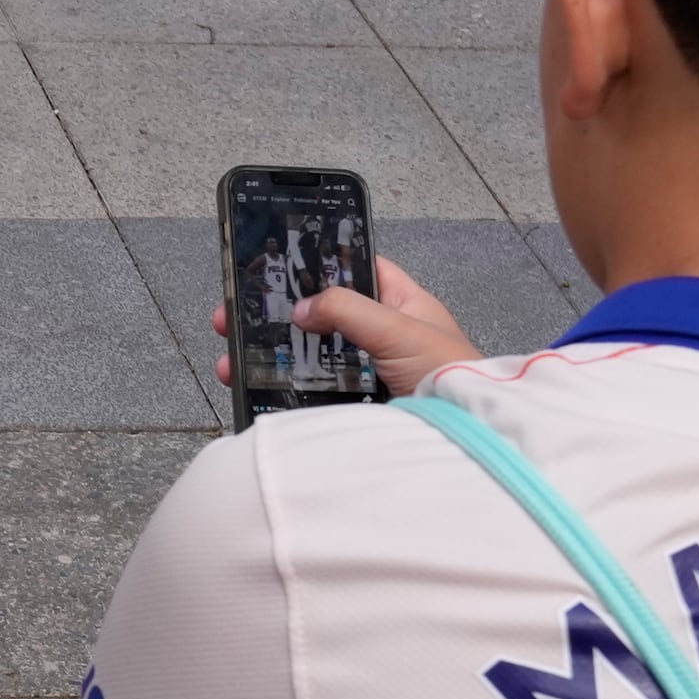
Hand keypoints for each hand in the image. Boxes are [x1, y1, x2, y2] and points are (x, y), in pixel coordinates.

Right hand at [211, 258, 482, 397]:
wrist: (468, 435)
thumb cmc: (446, 372)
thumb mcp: (398, 329)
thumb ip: (348, 310)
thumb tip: (300, 308)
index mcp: (402, 303)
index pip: (356, 269)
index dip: (319, 263)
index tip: (277, 266)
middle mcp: (382, 334)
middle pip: (319, 316)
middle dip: (276, 317)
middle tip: (231, 319)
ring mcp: (367, 371)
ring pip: (309, 357)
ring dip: (270, 357)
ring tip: (230, 363)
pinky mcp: (355, 405)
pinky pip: (313, 393)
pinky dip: (283, 391)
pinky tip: (252, 390)